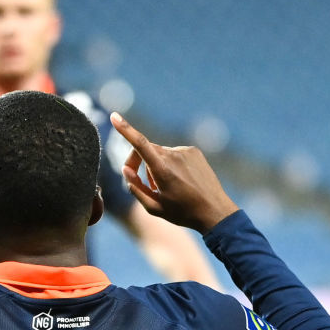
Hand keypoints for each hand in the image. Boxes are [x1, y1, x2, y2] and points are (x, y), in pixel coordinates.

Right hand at [109, 113, 238, 232]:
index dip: (125, 129)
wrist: (214, 211)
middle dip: (138, 162)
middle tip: (142, 183)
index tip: (114, 116)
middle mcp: (174, 156)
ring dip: (156, 167)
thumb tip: (126, 169)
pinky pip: (174, 154)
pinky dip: (170, 164)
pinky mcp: (194, 151)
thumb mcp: (154, 207)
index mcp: (163, 170)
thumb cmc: (183, 212)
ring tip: (166, 187)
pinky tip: (180, 180)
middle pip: (145, 149)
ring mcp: (185, 152)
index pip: (140, 144)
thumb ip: (135, 188)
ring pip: (159, 153)